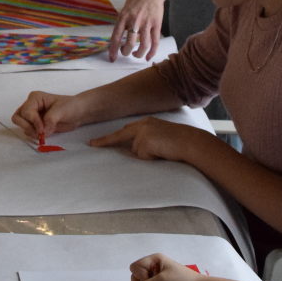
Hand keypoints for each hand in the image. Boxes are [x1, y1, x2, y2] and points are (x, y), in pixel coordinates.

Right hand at [11, 90, 89, 140]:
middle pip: (18, 118)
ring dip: (31, 131)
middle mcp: (31, 106)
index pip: (26, 111)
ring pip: (21, 125)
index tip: (42, 129)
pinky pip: (28, 131)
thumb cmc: (71, 106)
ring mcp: (32, 116)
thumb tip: (43, 131)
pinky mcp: (36, 125)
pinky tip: (45, 134)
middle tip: (39, 133)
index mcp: (35, 98)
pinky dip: (34, 135)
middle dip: (27, 126)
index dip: (33, 121)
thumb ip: (50, 119)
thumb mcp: (62, 110)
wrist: (78, 113)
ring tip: (43, 133)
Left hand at [88, 116, 204, 162]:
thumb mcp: (161, 139)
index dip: (110, 137)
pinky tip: (161, 153)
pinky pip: (142, 155)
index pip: (125, 131)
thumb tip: (136, 151)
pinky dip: (150, 157)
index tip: (94, 142)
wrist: (190, 142)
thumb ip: (147, 141)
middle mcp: (142, 124)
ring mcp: (142, 132)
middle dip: (106, 141)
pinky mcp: (143, 141)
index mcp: (147, 122)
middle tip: (90, 144)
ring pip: (135, 151)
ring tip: (162, 152)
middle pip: (121, 136)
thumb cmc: (180, 144)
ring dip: (146, 155)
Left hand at [109, 0, 171, 60]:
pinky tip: (148, 57)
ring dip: (138, 54)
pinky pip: (155, 42)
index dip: (113, 50)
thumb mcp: (124, 9)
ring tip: (136, 54)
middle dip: (126, 52)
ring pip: (143, 46)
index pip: (116, 37)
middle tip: (125, 52)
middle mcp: (134, 22)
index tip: (112, 58)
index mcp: (123, 18)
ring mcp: (146, 24)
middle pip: (129, 44)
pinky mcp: (156, 25)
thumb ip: (122, 22)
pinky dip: (152, 52)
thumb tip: (119, 38)